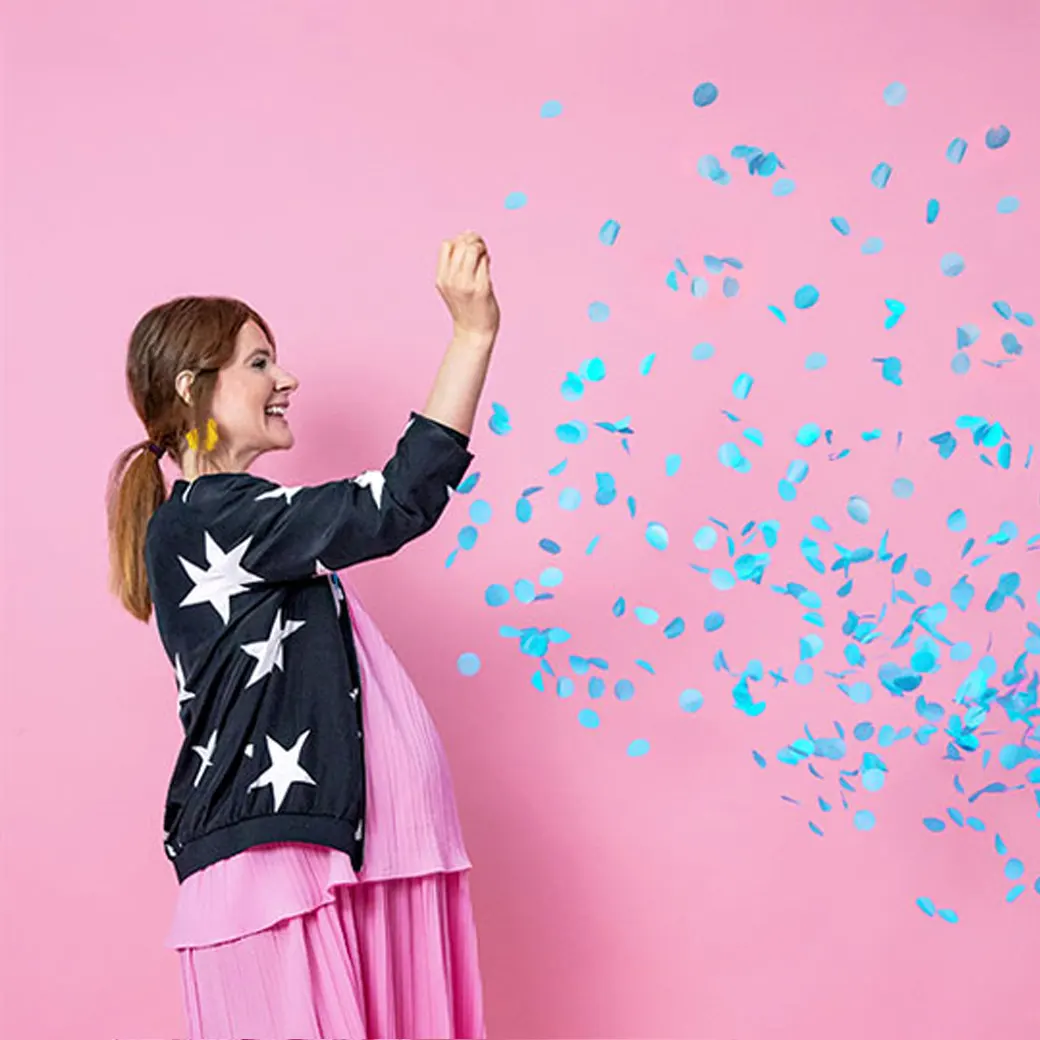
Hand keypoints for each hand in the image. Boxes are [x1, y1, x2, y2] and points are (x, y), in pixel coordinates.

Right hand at [436, 231, 499, 347]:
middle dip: (473, 240)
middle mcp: (451, 280)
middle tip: (481, 248)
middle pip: (460, 244)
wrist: (474, 333)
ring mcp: (466, 284)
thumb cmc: (467, 308)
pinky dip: (487, 258)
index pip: (447, 245)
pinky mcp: (482, 288)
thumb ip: (457, 265)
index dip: (459, 240)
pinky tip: (488, 263)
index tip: (468, 246)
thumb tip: (469, 236)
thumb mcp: (453, 286)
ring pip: (472, 249)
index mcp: (441, 278)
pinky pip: (485, 261)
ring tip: (484, 255)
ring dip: (481, 246)